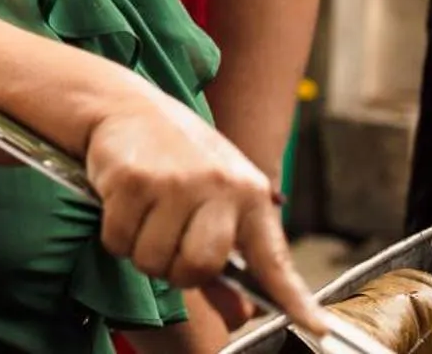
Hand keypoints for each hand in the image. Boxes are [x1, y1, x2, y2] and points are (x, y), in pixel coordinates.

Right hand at [85, 81, 322, 334]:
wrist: (125, 105)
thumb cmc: (176, 154)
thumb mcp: (214, 195)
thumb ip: (227, 256)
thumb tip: (241, 313)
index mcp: (248, 192)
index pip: (273, 258)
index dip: (294, 299)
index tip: (315, 326)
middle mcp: (217, 186)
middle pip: (198, 268)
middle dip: (176, 270)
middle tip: (168, 243)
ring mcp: (173, 182)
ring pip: (152, 261)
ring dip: (141, 251)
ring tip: (145, 216)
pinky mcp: (132, 180)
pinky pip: (119, 241)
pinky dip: (116, 234)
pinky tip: (122, 204)